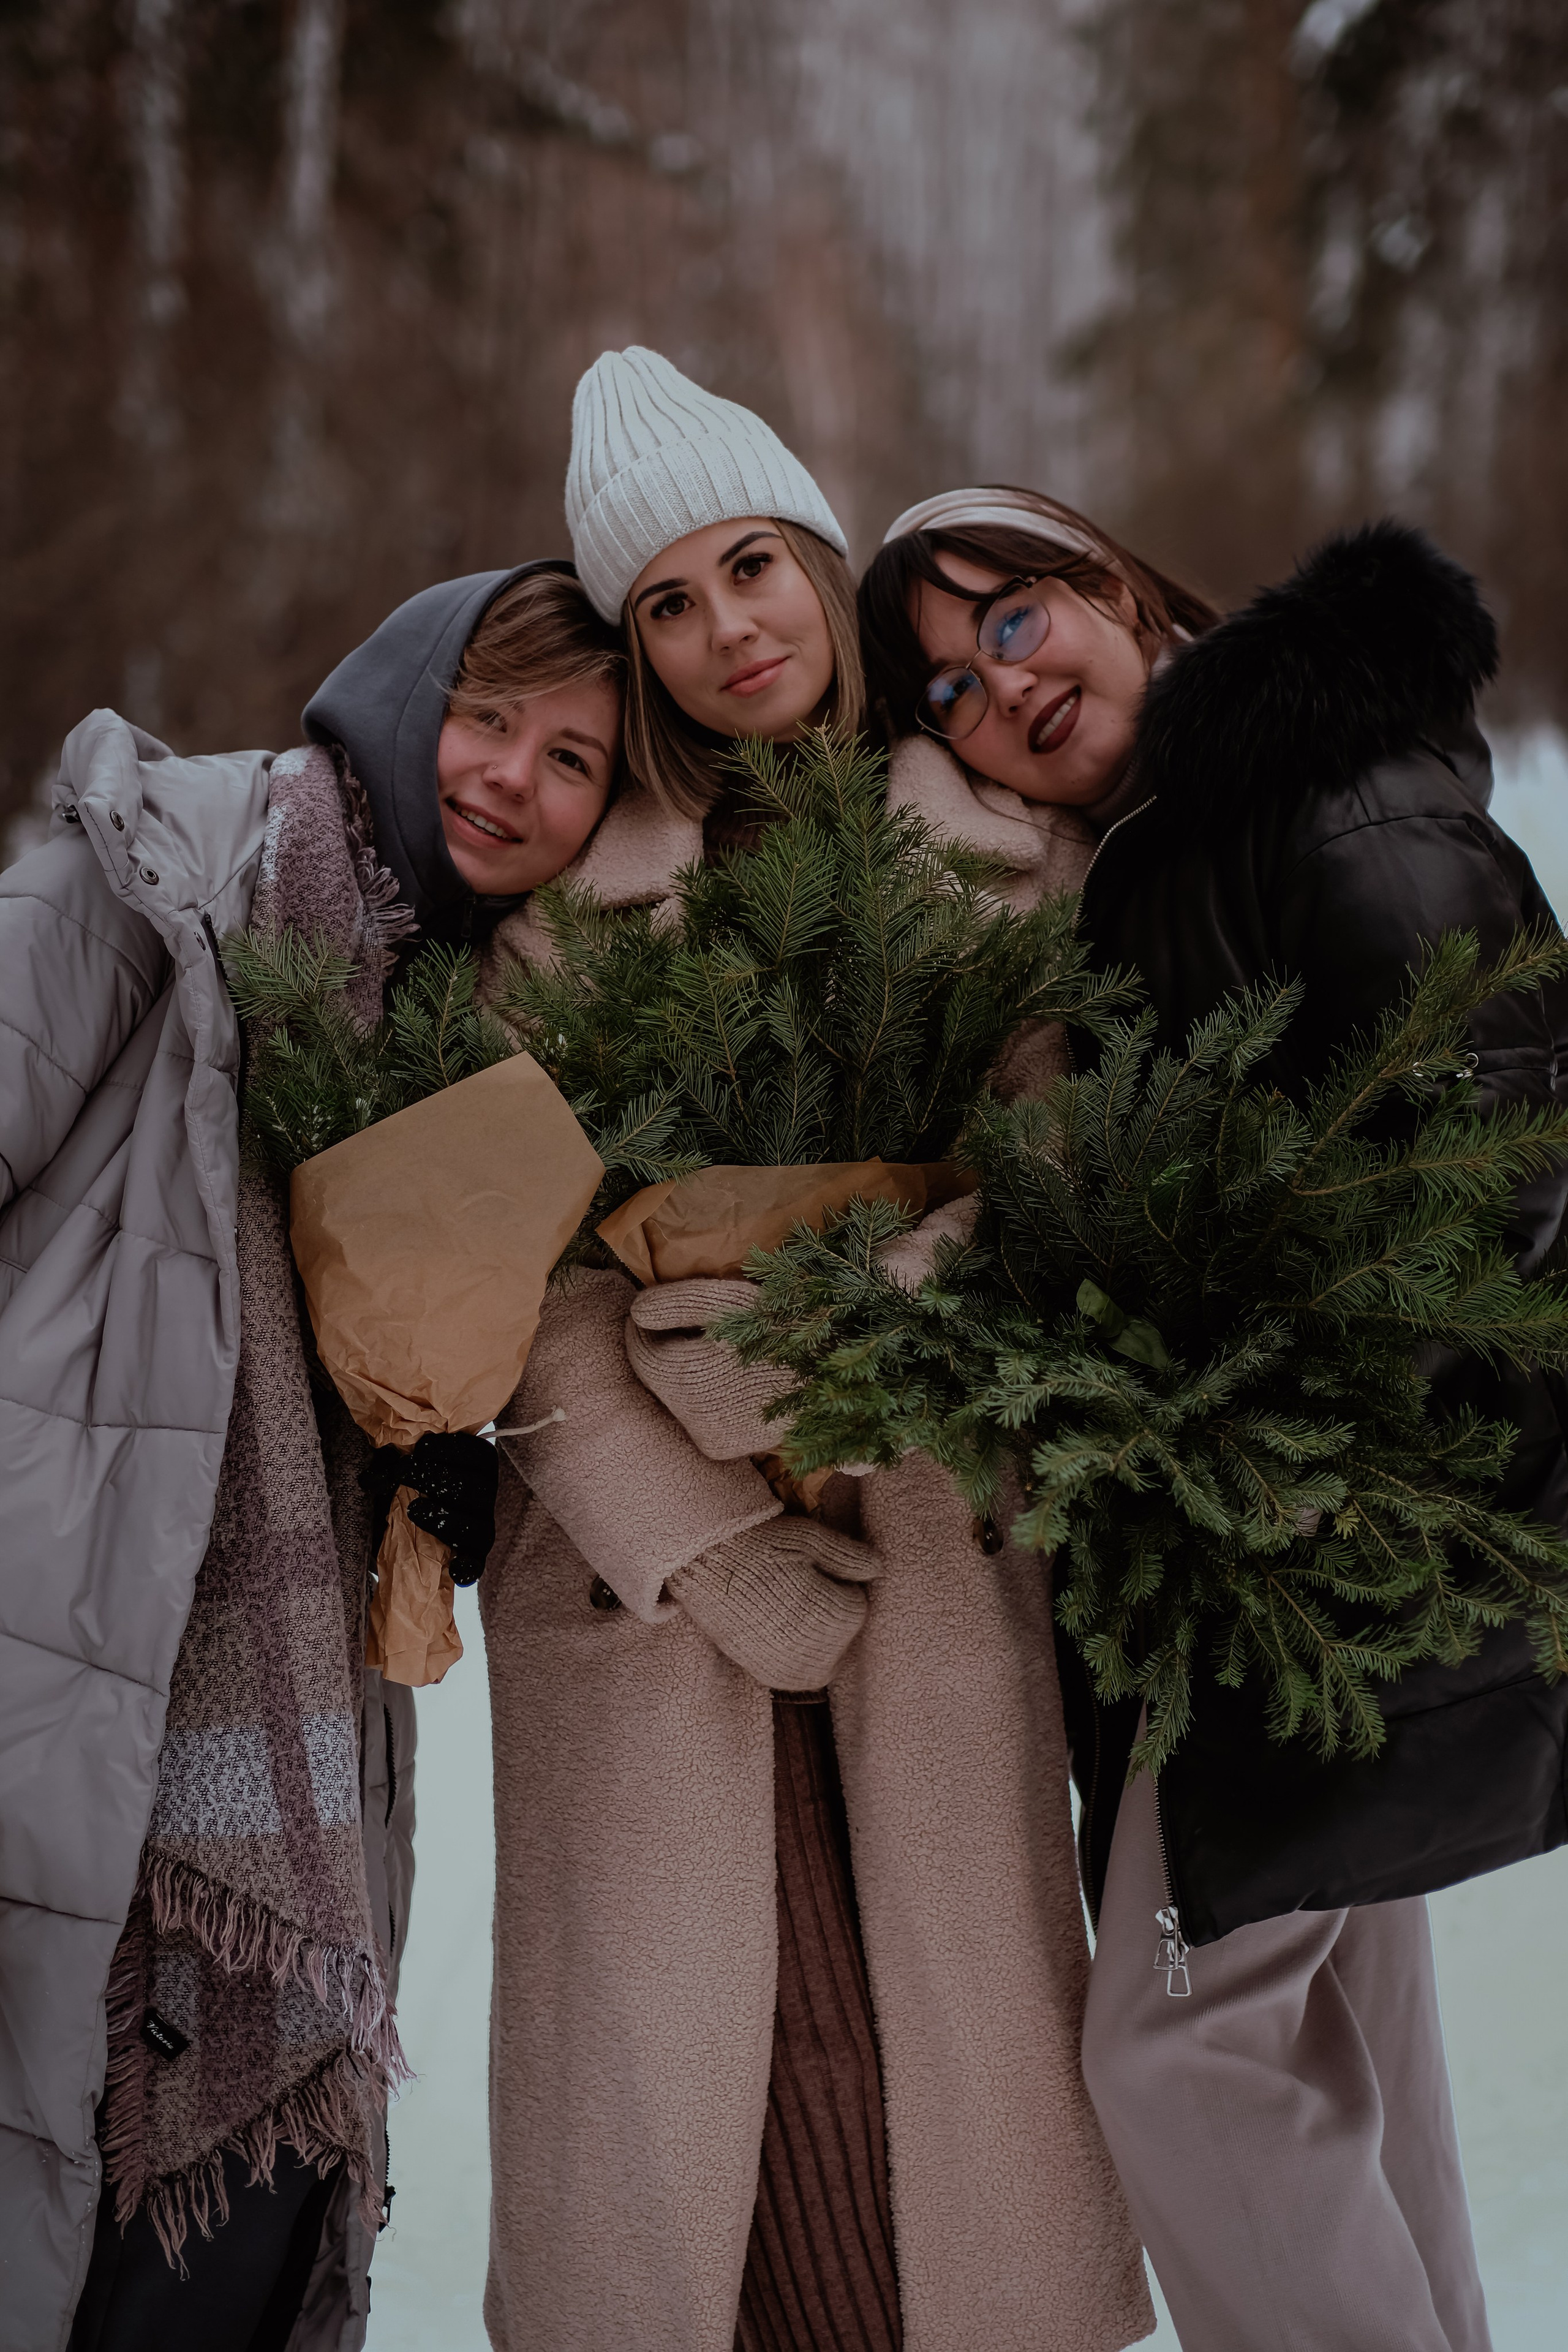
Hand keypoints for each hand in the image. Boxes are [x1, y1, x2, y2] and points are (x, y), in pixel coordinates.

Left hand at [626, 1277, 789, 1460]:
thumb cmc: (777, 1326)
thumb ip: (676, 1303)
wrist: (829, 1375)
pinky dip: (702, 1400)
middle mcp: (684, 1414)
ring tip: (716, 1352)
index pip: (638, 1350)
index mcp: (679, 1375)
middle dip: (666, 1349)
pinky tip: (729, 1383)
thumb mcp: (727, 1301)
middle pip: (656, 1375)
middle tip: (695, 1326)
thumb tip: (635, 1311)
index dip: (645, 1326)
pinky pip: (695, 1418)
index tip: (660, 1308)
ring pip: (674, 1398)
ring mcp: (702, 1435)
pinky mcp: (719, 1448)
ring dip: (684, 1375)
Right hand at [669, 1517, 880, 1689]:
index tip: (812, 1569)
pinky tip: (779, 1631)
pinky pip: (797, 1676)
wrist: (706, 1563)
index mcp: (838, 1617)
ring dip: (817, 1640)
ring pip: (825, 1661)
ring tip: (789, 1609)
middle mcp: (820, 1651)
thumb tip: (879, 1569)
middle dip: (831, 1614)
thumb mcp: (813, 1539)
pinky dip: (796, 1658)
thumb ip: (851, 1557)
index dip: (838, 1584)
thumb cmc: (763, 1544)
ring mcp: (792, 1668)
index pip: (857, 1605)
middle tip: (798, 1587)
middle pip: (843, 1636)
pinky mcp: (766, 1675)